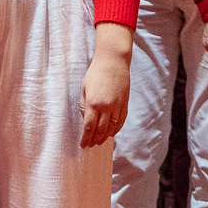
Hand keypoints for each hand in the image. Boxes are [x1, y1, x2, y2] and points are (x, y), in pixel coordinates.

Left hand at [80, 24, 132, 148]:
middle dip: (95, 140)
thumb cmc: (96, 73)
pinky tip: (111, 133)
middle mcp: (106, 107)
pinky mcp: (125, 104)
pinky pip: (121, 121)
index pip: (89, 127)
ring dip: (105, 137)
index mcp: (93, 102)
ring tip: (100, 141)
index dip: (86, 138)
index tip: (83, 145)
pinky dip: (116, 129)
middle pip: (100, 130)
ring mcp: (117, 106)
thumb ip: (84, 105)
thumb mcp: (84, 88)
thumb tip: (86, 120)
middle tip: (90, 145)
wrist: (113, 61)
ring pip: (112, 128)